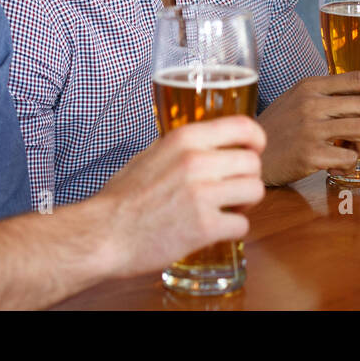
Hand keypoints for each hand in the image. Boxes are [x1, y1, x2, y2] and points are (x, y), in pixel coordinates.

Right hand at [94, 115, 265, 276]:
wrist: (102, 234)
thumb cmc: (122, 199)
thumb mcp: (152, 154)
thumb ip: (184, 148)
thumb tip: (211, 146)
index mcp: (185, 139)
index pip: (244, 126)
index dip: (257, 140)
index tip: (255, 150)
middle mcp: (197, 161)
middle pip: (253, 162)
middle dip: (248, 178)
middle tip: (233, 190)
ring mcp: (202, 194)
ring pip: (255, 191)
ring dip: (245, 203)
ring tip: (227, 209)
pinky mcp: (204, 226)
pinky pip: (243, 225)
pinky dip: (233, 230)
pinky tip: (215, 230)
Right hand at [257, 71, 359, 185]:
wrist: (248, 154)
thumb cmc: (276, 128)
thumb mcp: (295, 100)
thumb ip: (323, 94)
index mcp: (310, 86)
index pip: (357, 78)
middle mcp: (311, 103)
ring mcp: (310, 129)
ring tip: (354, 151)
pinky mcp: (310, 154)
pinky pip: (349, 157)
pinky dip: (350, 164)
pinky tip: (338, 166)